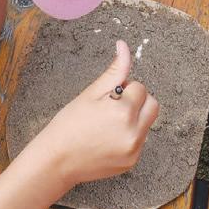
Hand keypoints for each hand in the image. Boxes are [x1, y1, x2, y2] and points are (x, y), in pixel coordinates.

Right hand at [36, 40, 158, 188]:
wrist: (57, 160)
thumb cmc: (70, 124)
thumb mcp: (91, 93)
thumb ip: (115, 70)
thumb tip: (124, 46)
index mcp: (124, 112)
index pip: (140, 88)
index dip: (124, 88)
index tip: (108, 97)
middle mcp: (134, 134)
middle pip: (152, 105)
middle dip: (137, 101)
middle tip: (112, 106)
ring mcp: (134, 151)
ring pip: (147, 123)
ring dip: (134, 118)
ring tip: (108, 123)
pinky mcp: (131, 163)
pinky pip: (140, 140)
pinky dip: (129, 135)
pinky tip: (108, 137)